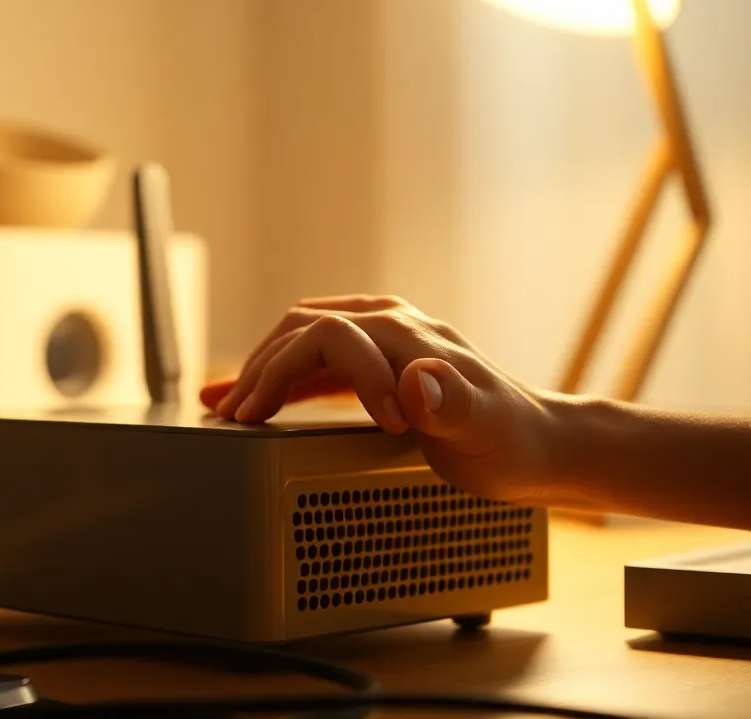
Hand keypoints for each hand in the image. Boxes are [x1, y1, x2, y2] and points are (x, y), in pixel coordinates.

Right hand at [204, 295, 557, 502]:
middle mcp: (391, 326)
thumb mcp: (484, 429)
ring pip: (304, 337)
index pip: (321, 335)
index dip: (291, 375)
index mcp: (404, 333)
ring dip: (265, 366)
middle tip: (233, 414)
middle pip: (301, 328)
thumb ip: (451, 402)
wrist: (541, 445)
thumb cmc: (512, 442)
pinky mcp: (384, 364)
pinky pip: (322, 359)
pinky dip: (287, 375)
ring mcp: (387, 342)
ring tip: (230, 402)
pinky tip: (265, 396)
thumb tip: (414, 381)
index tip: (279, 423)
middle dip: (261, 368)